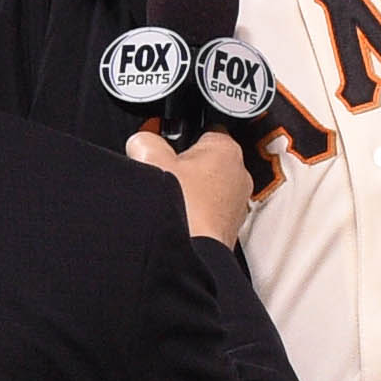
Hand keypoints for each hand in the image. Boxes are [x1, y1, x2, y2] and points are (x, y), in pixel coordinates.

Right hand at [126, 129, 254, 244]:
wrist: (192, 253)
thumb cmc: (183, 208)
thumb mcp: (151, 160)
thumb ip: (145, 141)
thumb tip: (141, 142)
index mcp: (226, 148)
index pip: (205, 128)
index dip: (181, 134)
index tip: (166, 145)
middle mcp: (239, 173)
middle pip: (206, 159)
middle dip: (185, 166)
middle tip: (166, 175)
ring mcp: (237, 202)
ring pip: (209, 187)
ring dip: (192, 192)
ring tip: (174, 200)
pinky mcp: (230, 226)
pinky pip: (210, 211)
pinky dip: (196, 214)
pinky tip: (181, 219)